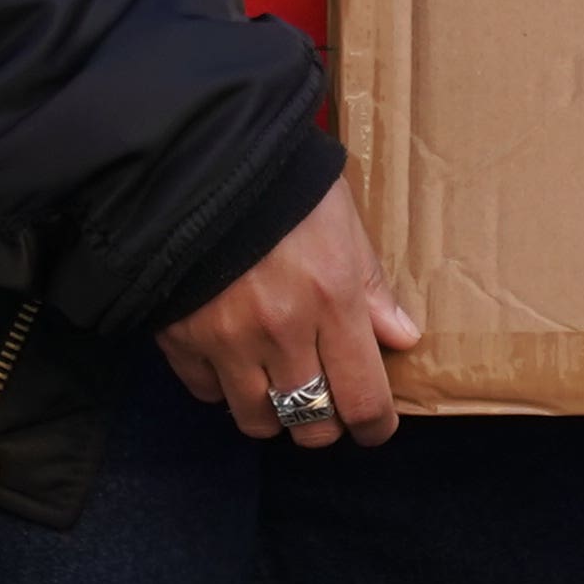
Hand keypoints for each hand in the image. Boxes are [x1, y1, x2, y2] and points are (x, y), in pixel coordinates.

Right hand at [156, 185, 416, 445]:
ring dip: (273, 411)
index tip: (375, 426)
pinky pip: (206, 392)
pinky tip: (233, 357)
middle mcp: (280, 331)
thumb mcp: (342, 221)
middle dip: (324, 422)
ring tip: (278, 382)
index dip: (374, 425)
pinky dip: (222, 385)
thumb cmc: (283, 182)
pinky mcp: (180, 337)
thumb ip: (371, 286)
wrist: (198, 157)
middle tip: (326, 401)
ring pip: (256, 420)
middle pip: (310, 424)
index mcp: (331, 299)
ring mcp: (225, 340)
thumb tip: (402, 339)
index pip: (362, 399)